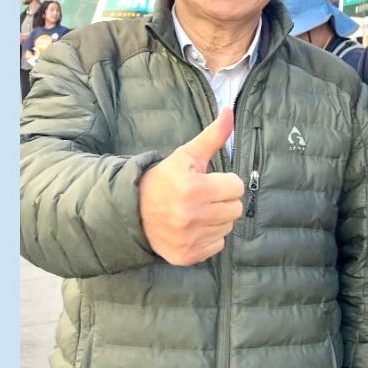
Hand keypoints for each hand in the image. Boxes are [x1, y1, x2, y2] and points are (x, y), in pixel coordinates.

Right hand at [137, 107, 244, 265]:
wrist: (131, 210)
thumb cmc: (164, 179)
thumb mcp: (187, 156)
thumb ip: (213, 136)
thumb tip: (229, 111)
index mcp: (192, 189)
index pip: (236, 186)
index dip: (223, 182)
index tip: (206, 182)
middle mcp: (191, 216)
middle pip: (235, 208)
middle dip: (222, 200)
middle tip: (201, 197)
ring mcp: (188, 239)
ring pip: (228, 227)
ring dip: (216, 219)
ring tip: (195, 211)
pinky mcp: (186, 256)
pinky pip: (217, 245)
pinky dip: (208, 237)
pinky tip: (191, 228)